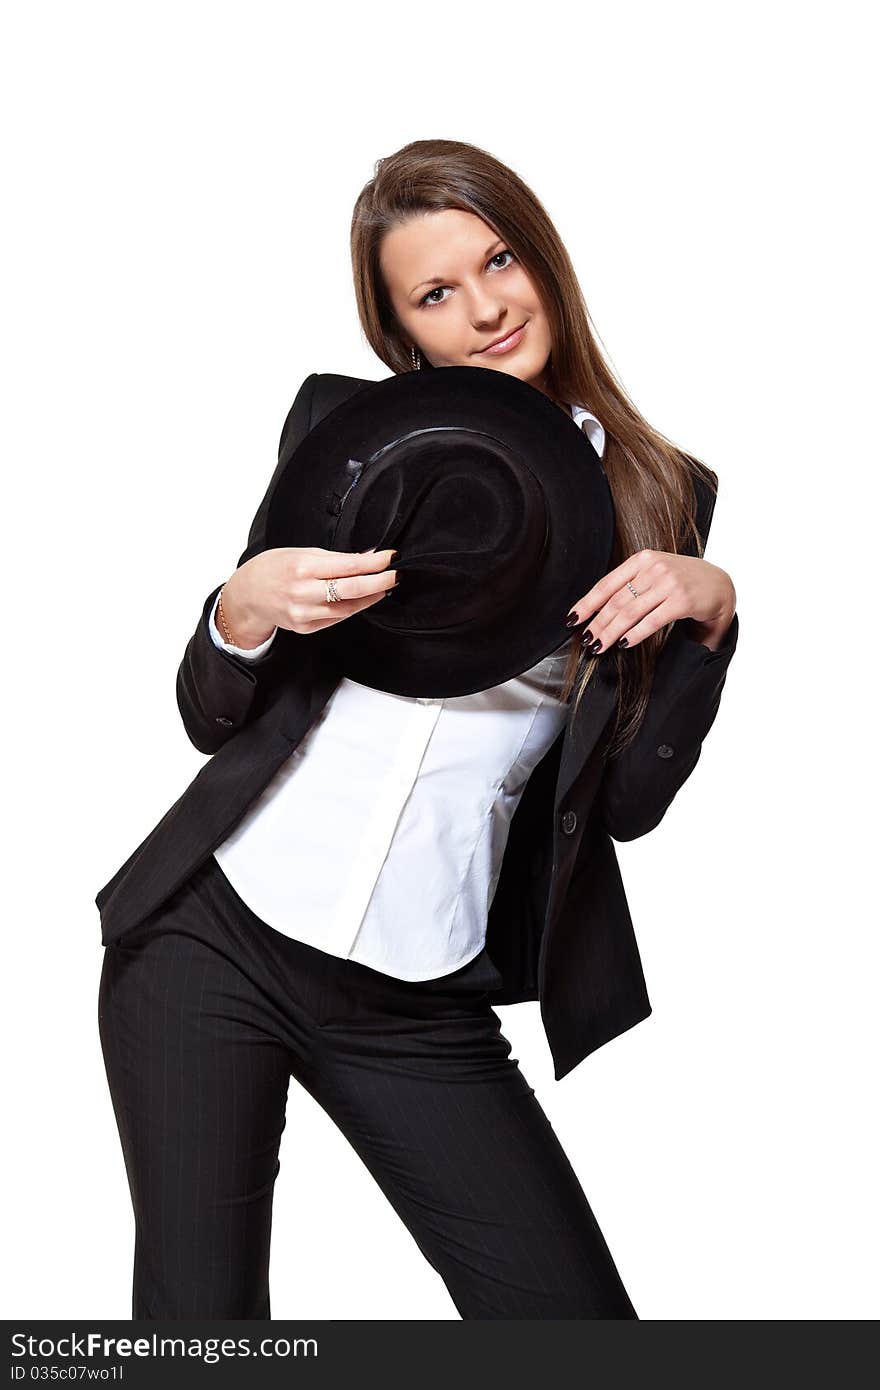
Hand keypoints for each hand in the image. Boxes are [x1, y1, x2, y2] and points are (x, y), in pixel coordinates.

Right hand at [220, 546, 398, 645]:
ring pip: (349, 608)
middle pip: (353, 589)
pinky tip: (363, 599)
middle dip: (380, 581)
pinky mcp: (306, 627)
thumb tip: (367, 556)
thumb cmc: (274, 568)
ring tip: (385, 586)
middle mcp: (304, 592)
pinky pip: (337, 618)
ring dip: (371, 597)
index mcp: (302, 568)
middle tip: (397, 574)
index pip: (348, 565)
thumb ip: (335, 557)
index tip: (391, 557)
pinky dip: (353, 608)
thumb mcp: (301, 553)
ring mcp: (305, 613)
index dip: (374, 563)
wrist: (248, 595)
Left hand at [565, 550, 736, 653]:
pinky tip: (624, 643)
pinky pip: (651, 621)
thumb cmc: (682, 582)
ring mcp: (669, 583)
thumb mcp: (654, 574)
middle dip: (598, 623)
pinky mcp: (682, 600)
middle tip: (586, 640)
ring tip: (599, 646)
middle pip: (616, 601)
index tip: (572, 619)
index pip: (607, 584)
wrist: (720, 585)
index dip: (587, 603)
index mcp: (642, 559)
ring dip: (611, 632)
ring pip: (630, 612)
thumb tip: (597, 610)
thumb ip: (631, 585)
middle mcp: (654, 567)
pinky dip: (635, 634)